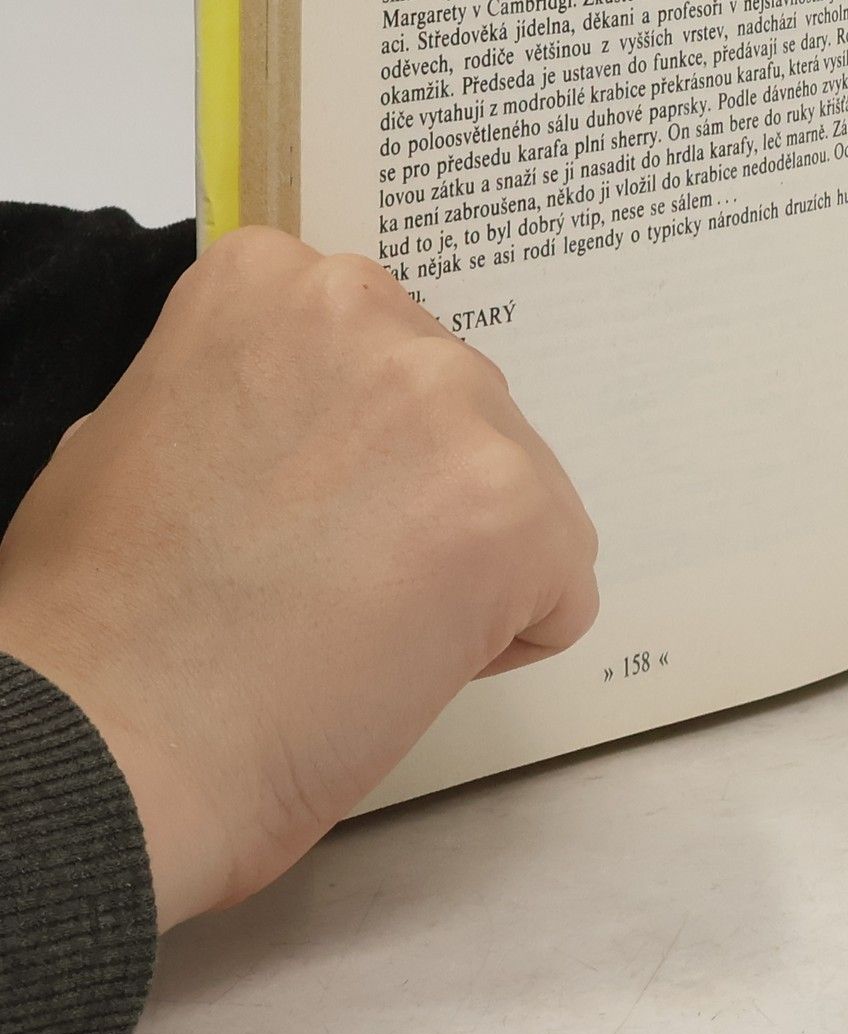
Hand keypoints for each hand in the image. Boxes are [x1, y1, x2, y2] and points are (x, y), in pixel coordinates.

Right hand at [0, 228, 597, 928]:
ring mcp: (457, 408)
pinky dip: (508, 635)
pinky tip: (405, 666)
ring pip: (518, 490)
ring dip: (463, 559)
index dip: (344, 441)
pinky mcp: (521, 511)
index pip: (379, 344)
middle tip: (324, 579)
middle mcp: (376, 316)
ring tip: (352, 628)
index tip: (288, 503)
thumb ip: (252, 389)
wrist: (103, 750)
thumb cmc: (99, 619)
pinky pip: (563, 584)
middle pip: (460, 410)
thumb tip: (313, 420)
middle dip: (417, 492)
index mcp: (275, 282)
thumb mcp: (139, 426)